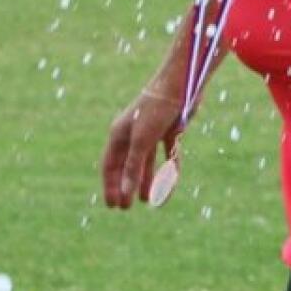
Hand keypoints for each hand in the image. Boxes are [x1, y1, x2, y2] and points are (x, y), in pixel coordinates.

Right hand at [100, 86, 181, 208]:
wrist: (181, 84)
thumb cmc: (156, 109)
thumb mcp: (142, 140)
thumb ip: (133, 167)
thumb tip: (124, 193)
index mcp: (120, 133)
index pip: (110, 164)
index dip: (110, 185)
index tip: (112, 205)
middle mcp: (135, 133)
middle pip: (128, 165)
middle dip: (126, 185)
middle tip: (126, 207)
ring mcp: (154, 131)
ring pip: (148, 162)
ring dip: (147, 181)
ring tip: (146, 200)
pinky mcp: (172, 129)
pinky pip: (168, 156)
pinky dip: (168, 172)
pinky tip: (169, 188)